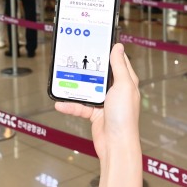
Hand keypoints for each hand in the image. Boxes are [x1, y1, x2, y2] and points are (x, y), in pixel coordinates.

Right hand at [55, 43, 139, 161]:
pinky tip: (60, 103)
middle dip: (87, 67)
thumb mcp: (123, 86)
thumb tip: (118, 47)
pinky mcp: (95, 114)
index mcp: (126, 82)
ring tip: (63, 79)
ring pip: (87, 89)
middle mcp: (116, 91)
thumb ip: (119, 66)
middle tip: (75, 57)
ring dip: (75, 87)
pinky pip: (80, 106)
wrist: (116, 146)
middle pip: (99, 74)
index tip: (97, 41)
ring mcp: (105, 103)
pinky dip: (70, 105)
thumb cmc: (124, 117)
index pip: (118, 61)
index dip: (109, 51)